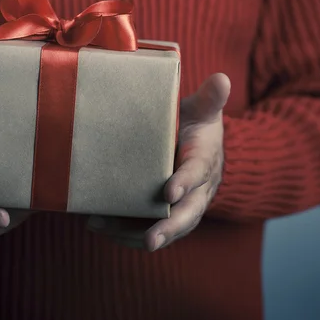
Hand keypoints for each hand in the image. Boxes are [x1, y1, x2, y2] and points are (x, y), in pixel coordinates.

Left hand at [87, 73, 229, 250]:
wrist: (197, 146)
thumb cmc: (196, 125)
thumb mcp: (203, 110)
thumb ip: (209, 98)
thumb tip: (222, 78)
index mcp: (205, 162)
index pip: (197, 174)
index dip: (184, 183)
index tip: (168, 193)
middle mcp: (197, 192)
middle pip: (186, 216)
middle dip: (168, 229)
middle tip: (151, 241)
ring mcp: (180, 207)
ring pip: (165, 229)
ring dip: (135, 234)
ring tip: (105, 229)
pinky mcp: (162, 215)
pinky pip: (145, 228)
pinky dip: (123, 231)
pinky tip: (97, 225)